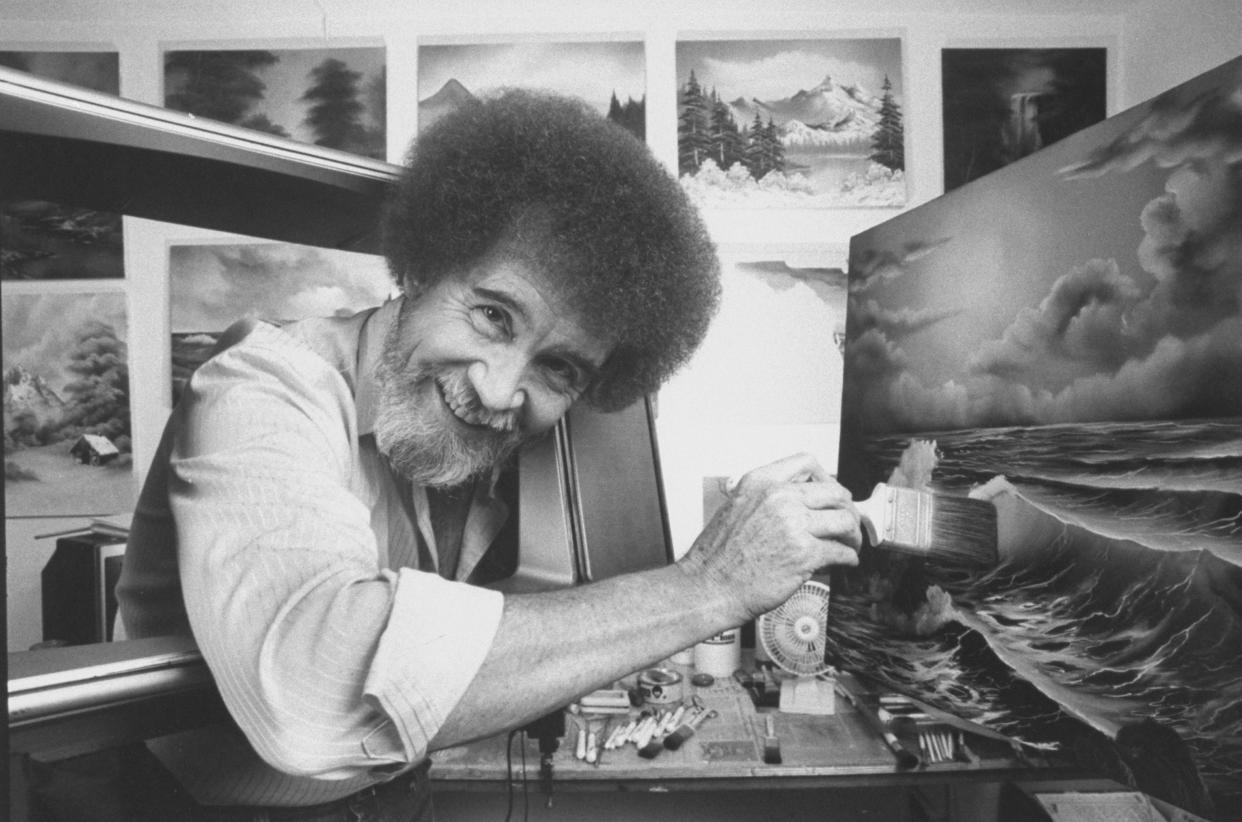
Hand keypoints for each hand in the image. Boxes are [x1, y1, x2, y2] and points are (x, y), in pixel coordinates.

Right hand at [680, 453, 860, 621]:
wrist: (710, 586)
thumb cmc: (718, 556)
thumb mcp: (736, 507)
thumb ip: (766, 498)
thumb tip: (799, 504)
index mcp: (760, 482)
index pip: (807, 462)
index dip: (826, 477)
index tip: (830, 492)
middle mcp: (778, 498)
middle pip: (834, 491)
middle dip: (846, 508)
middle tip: (847, 521)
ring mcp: (793, 525)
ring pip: (844, 520)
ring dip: (852, 534)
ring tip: (849, 543)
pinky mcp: (804, 554)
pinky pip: (841, 551)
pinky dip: (848, 558)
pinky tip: (843, 561)